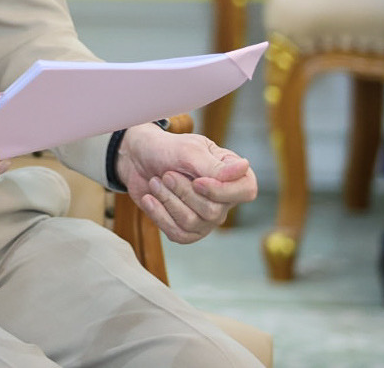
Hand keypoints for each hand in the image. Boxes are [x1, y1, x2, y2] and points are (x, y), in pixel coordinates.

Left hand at [116, 124, 257, 243]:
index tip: (196, 181)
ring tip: (156, 182)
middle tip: (167, 174)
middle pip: (212, 211)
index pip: (246, 191)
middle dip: (182, 191)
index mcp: (233, 175)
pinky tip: (149, 199)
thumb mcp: (189, 151)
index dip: (220, 191)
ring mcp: (206, 218)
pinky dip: (159, 215)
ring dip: (167, 199)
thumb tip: (245, 167)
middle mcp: (224, 200)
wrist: (138, 158)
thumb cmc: (167, 150)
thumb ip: (214, 166)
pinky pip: (178, 234)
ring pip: (192, 223)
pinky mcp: (186, 229)